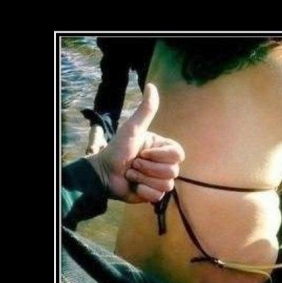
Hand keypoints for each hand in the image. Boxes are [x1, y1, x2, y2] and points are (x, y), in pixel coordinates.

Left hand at [87, 84, 184, 202]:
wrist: (104, 173)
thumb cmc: (118, 149)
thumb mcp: (132, 129)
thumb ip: (145, 110)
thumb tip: (151, 86)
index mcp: (163, 149)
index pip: (178, 154)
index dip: (160, 156)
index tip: (143, 152)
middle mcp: (164, 164)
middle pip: (173, 171)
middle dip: (148, 168)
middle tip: (133, 164)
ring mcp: (159, 180)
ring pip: (166, 185)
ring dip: (144, 179)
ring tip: (132, 174)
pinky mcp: (154, 194)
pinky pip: (158, 196)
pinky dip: (143, 191)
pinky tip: (134, 186)